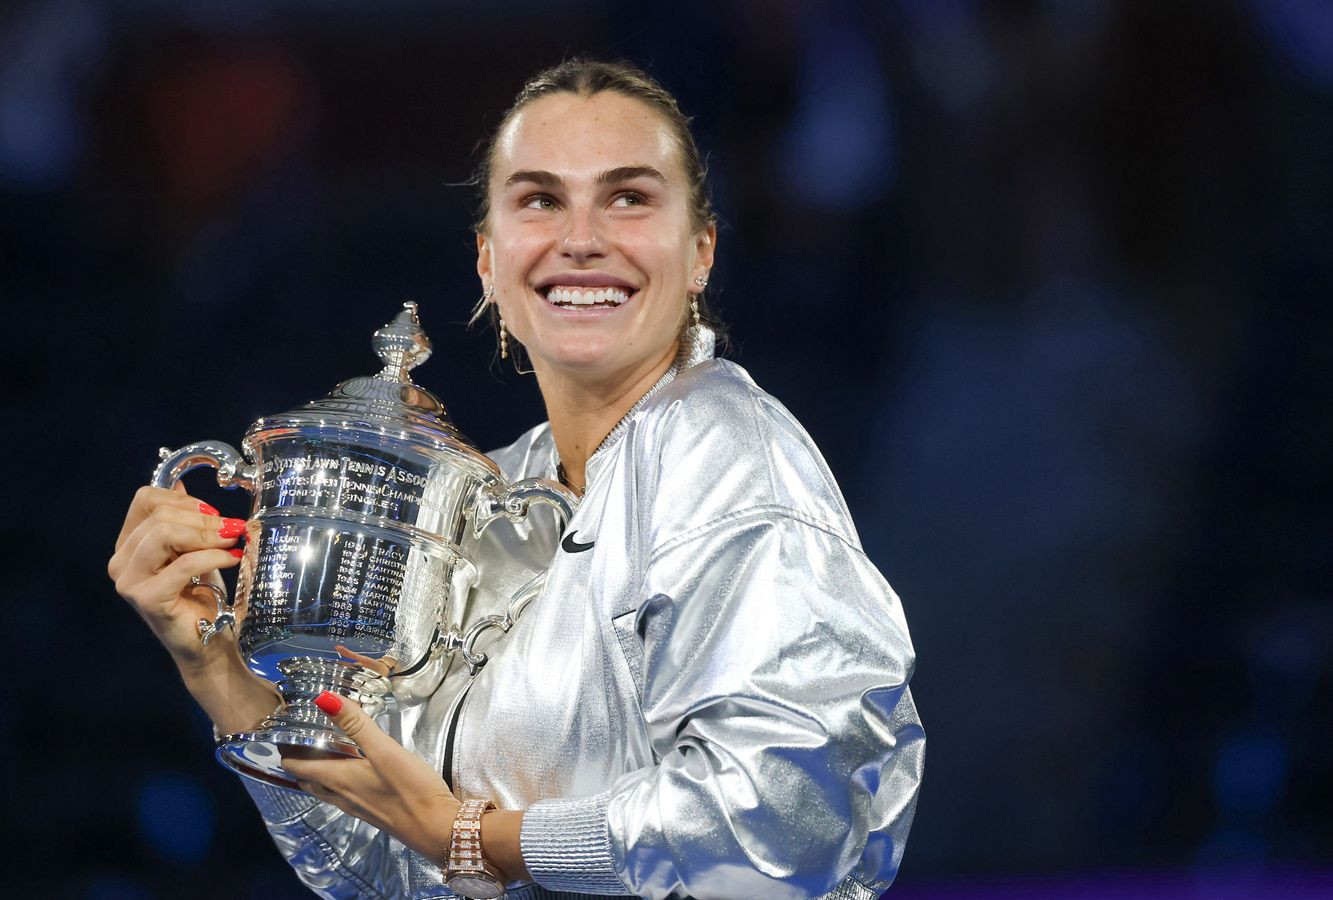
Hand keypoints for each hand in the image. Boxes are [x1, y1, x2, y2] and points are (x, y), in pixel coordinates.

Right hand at [108, 484, 246, 665]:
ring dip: (207, 535)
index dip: (184, 501)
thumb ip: (184, 520)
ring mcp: (129, 581)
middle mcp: (120, 561)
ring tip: (232, 541)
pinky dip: (213, 556)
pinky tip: (233, 558)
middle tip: (232, 529)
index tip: (213, 513)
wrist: (209, 641)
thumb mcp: (195, 548)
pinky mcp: (147, 598)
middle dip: (203, 520)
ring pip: (165, 534)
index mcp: (129, 544)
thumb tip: (181, 484)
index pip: (146, 499)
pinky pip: (183, 564)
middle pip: (159, 516)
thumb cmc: (203, 594)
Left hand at [283, 692, 460, 867]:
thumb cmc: (410, 788)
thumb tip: (322, 698)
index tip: (283, 731)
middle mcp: (340, 795)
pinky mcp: (372, 811)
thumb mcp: (384, 750)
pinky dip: (337, 780)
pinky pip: (343, 794)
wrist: (436, 828)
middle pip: (308, 780)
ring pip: (325, 788)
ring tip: (324, 750)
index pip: (296, 767)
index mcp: (337, 779)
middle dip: (299, 760)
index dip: (285, 751)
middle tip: (301, 736)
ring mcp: (356, 807)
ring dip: (318, 771)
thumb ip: (356, 724)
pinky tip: (355, 769)